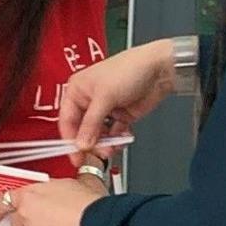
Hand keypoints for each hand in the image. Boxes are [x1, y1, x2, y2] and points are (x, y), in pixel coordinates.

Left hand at [0, 177, 105, 225]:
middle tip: (44, 224)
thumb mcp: (71, 184)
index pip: (5, 201)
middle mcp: (26, 215)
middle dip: (27, 225)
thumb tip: (58, 187)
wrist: (99, 225)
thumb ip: (54, 188)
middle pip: (16, 223)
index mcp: (30, 195)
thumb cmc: (89, 204)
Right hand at [57, 40, 179, 153]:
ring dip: (106, 143)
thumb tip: (81, 143)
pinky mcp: (121, 115)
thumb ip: (91, 124)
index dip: (70, 140)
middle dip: (91, 142)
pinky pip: (114, 134)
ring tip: (113, 146)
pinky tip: (123, 138)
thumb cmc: (129, 68)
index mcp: (77, 90)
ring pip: (99, 134)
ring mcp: (106, 109)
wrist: (159, 69)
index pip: (67, 120)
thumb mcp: (104, 97)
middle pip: (83, 130)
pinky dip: (118, 139)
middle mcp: (90, 100)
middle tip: (99, 151)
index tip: (75, 156)